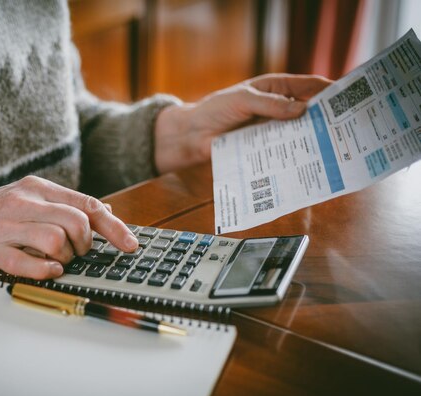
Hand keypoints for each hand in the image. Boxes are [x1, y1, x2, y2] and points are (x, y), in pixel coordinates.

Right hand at [0, 176, 138, 289]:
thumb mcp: (28, 200)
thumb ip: (65, 205)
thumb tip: (106, 210)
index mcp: (37, 188)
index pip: (87, 205)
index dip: (114, 228)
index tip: (130, 245)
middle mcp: (24, 202)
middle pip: (77, 223)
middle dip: (86, 246)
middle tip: (78, 255)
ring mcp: (7, 225)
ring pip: (56, 242)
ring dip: (65, 259)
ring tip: (57, 262)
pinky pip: (27, 262)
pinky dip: (44, 271)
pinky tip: (48, 271)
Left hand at [154, 73, 331, 172]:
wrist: (194, 134)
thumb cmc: (216, 110)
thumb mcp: (243, 100)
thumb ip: (270, 105)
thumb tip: (301, 110)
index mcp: (275, 88)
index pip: (308, 85)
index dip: (328, 90)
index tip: (348, 98)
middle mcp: (277, 107)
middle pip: (307, 111)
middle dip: (325, 118)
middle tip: (345, 129)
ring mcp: (272, 128)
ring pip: (297, 132)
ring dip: (311, 140)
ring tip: (331, 149)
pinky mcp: (264, 147)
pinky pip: (282, 150)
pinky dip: (293, 155)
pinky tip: (306, 163)